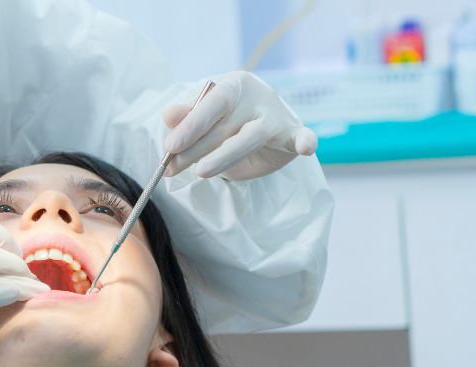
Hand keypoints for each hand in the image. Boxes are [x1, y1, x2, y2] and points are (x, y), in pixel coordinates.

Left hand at [162, 70, 316, 180]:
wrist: (266, 132)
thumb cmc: (229, 124)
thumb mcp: (205, 121)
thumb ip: (188, 118)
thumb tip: (169, 114)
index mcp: (233, 85)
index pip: (212, 102)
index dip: (191, 124)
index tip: (171, 145)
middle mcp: (256, 97)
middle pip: (225, 124)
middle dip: (195, 149)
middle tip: (172, 168)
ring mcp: (275, 116)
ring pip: (250, 137)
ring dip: (225, 155)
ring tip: (201, 172)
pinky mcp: (292, 134)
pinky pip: (301, 137)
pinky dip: (305, 141)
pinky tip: (306, 147)